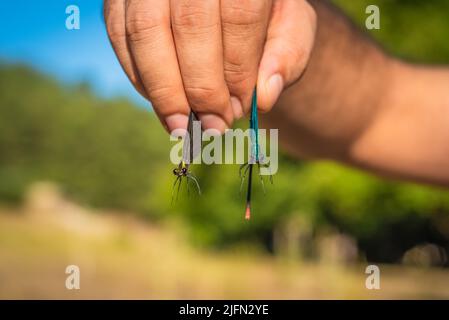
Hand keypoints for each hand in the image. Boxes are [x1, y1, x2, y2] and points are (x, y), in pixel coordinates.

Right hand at [104, 0, 315, 132]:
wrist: (226, 0)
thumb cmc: (262, 13)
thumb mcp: (290, 27)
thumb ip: (286, 57)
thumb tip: (264, 98)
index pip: (239, 15)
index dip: (238, 68)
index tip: (240, 108)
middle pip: (190, 23)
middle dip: (201, 86)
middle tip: (213, 125)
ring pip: (146, 31)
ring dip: (164, 90)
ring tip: (182, 127)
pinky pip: (120, 37)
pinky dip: (140, 77)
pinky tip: (163, 103)